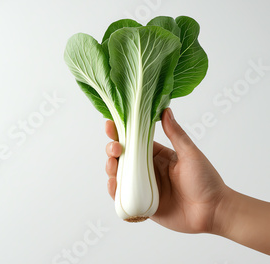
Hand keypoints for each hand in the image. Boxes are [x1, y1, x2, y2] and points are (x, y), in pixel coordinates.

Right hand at [105, 108, 227, 232]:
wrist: (213, 212)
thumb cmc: (206, 181)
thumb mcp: (190, 154)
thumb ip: (175, 134)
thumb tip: (165, 110)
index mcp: (156, 155)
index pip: (133, 140)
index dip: (120, 132)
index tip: (110, 124)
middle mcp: (146, 170)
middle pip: (121, 157)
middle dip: (112, 150)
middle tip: (115, 148)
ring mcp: (143, 188)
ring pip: (119, 175)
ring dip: (110, 168)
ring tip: (113, 165)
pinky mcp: (142, 205)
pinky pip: (122, 197)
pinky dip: (114, 190)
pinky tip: (113, 184)